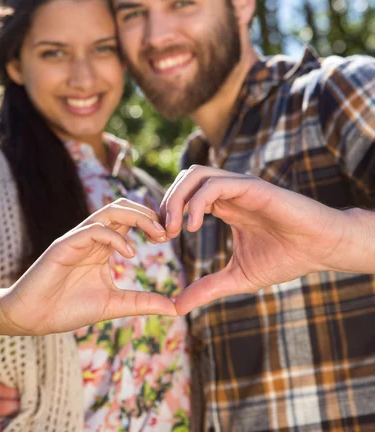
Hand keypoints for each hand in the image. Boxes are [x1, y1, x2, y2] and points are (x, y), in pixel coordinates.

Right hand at [0, 199, 174, 335]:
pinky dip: (115, 237)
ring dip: (136, 217)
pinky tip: (130, 253)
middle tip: (168, 231)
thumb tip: (174, 308)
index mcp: (102, 245)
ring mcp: (77, 238)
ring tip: (156, 233)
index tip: (169, 235)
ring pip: (109, 211)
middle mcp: (91, 236)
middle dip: (148, 214)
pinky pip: (93, 230)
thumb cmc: (68, 309)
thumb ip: (141, 302)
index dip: (151, 221)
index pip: (130, 220)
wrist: (32, 318)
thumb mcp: (113, 305)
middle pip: (123, 208)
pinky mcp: (64, 245)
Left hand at [161, 166, 351, 314]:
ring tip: (175, 230)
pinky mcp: (252, 186)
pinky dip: (198, 201)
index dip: (167, 213)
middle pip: (184, 180)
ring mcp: (240, 185)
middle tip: (163, 235)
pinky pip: (216, 184)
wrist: (320, 249)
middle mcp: (229, 191)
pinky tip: (194, 227)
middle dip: (166, 204)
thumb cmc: (285, 258)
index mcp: (225, 206)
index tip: (161, 240)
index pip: (184, 196)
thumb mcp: (238, 277)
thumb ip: (207, 288)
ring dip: (178, 198)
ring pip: (196, 174)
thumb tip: (177, 307)